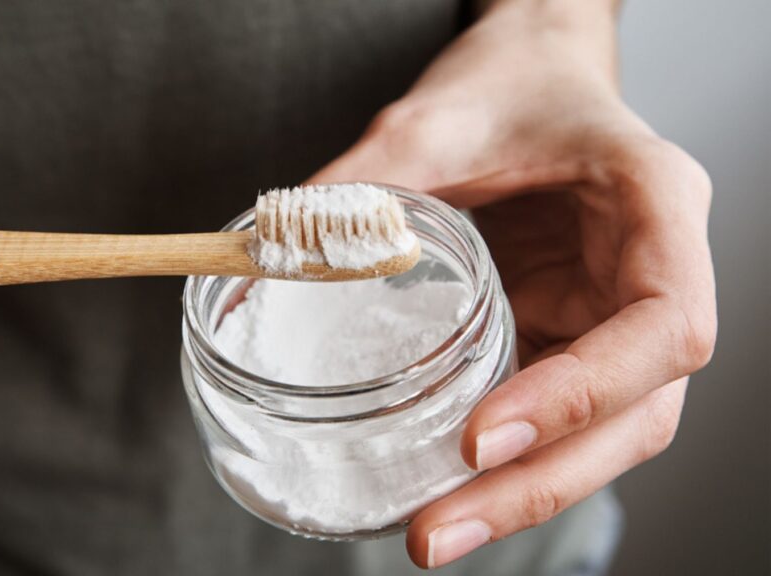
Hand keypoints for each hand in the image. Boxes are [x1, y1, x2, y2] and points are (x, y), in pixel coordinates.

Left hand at [308, 0, 715, 567]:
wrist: (533, 73)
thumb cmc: (510, 83)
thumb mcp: (435, 117)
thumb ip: (363, 185)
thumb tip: (269, 260)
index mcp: (656, 209)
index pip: (663, 328)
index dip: (581, 395)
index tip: (484, 436)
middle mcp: (651, 278)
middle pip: (635, 414)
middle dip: (538, 485)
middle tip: (436, 532)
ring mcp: (612, 317)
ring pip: (601, 436)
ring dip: (520, 495)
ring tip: (431, 533)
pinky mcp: (567, 335)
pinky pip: (550, 414)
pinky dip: (504, 464)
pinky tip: (441, 490)